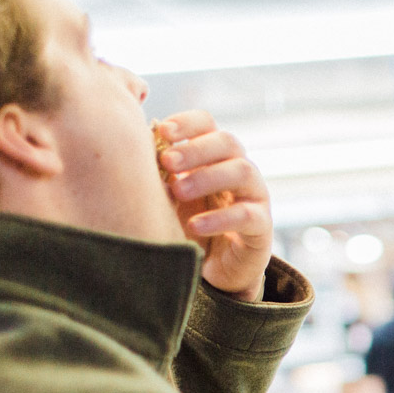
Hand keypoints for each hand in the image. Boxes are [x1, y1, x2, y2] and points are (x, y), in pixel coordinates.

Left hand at [156, 111, 271, 300]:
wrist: (217, 269)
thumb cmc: (191, 223)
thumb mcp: (170, 195)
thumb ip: (160, 173)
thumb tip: (133, 146)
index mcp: (216, 156)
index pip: (208, 124)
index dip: (188, 123)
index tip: (163, 131)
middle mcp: (240, 169)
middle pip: (228, 142)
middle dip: (195, 149)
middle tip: (167, 162)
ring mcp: (255, 196)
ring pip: (243, 171)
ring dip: (207, 177)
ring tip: (178, 191)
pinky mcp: (261, 227)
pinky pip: (247, 215)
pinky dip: (219, 218)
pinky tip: (194, 224)